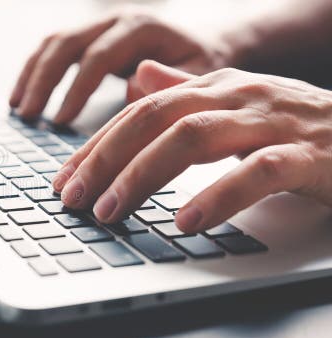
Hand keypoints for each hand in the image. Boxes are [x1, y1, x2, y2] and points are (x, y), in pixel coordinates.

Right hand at [9, 7, 233, 124]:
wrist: (208, 42)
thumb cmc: (205, 65)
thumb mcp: (199, 76)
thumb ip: (169, 85)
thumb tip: (130, 91)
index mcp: (142, 28)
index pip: (99, 56)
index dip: (77, 88)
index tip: (61, 120)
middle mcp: (115, 20)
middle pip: (67, 42)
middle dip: (44, 80)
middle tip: (28, 115)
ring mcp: (99, 25)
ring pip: (54, 42)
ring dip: (31, 74)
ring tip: (18, 108)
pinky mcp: (89, 36)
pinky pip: (53, 48)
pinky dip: (33, 71)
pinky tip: (21, 97)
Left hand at [51, 60, 331, 232]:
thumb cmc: (298, 125)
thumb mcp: (237, 104)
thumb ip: (187, 94)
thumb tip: (139, 79)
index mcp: (215, 87)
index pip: (140, 111)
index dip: (97, 145)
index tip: (65, 179)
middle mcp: (237, 96)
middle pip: (155, 118)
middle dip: (106, 158)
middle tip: (74, 197)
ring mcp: (272, 122)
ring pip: (194, 138)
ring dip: (143, 175)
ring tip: (112, 209)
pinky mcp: (308, 156)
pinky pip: (257, 172)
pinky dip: (218, 197)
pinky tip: (187, 221)